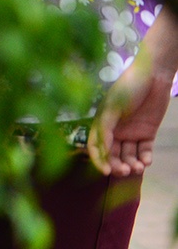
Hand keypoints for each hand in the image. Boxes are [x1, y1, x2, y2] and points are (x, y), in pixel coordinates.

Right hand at [92, 10, 177, 177]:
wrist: (153, 76)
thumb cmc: (128, 88)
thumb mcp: (112, 107)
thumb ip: (105, 128)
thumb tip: (100, 151)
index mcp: (102, 124)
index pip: (96, 147)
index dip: (99, 161)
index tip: (107, 172)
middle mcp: (115, 130)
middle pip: (113, 154)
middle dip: (117, 165)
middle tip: (125, 171)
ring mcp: (132, 132)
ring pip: (129, 155)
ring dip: (132, 163)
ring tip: (138, 167)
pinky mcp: (147, 133)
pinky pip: (144, 150)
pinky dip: (145, 158)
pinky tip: (146, 160)